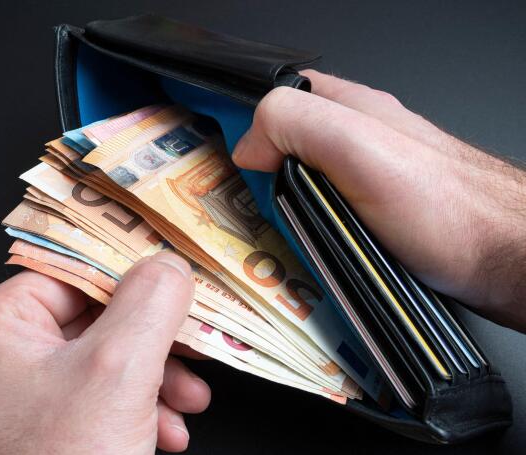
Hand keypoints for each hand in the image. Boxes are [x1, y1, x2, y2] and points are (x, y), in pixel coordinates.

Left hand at [0, 251, 210, 453]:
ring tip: (186, 404)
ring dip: (154, 381)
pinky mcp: (43, 433)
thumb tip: (166, 266)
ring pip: (104, 364)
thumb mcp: (118, 371)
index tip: (172, 279)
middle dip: (153, 344)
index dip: (129, 276)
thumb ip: (149, 304)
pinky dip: (137, 412)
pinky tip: (164, 433)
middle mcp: (0, 358)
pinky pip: (97, 403)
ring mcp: (21, 400)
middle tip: (191, 350)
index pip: (72, 272)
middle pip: (95, 320)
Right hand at [232, 70, 525, 330]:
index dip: (249, 121)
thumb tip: (248, 144)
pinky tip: (310, 257)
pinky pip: (324, 226)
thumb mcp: (361, 148)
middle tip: (253, 211)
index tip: (230, 160)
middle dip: (261, 179)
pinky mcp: (373, 223)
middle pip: (284, 151)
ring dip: (283, 217)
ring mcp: (365, 186)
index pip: (279, 98)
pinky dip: (310, 241)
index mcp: (350, 111)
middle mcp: (357, 144)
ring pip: (301, 194)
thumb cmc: (448, 209)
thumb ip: (298, 125)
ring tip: (278, 241)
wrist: (504, 261)